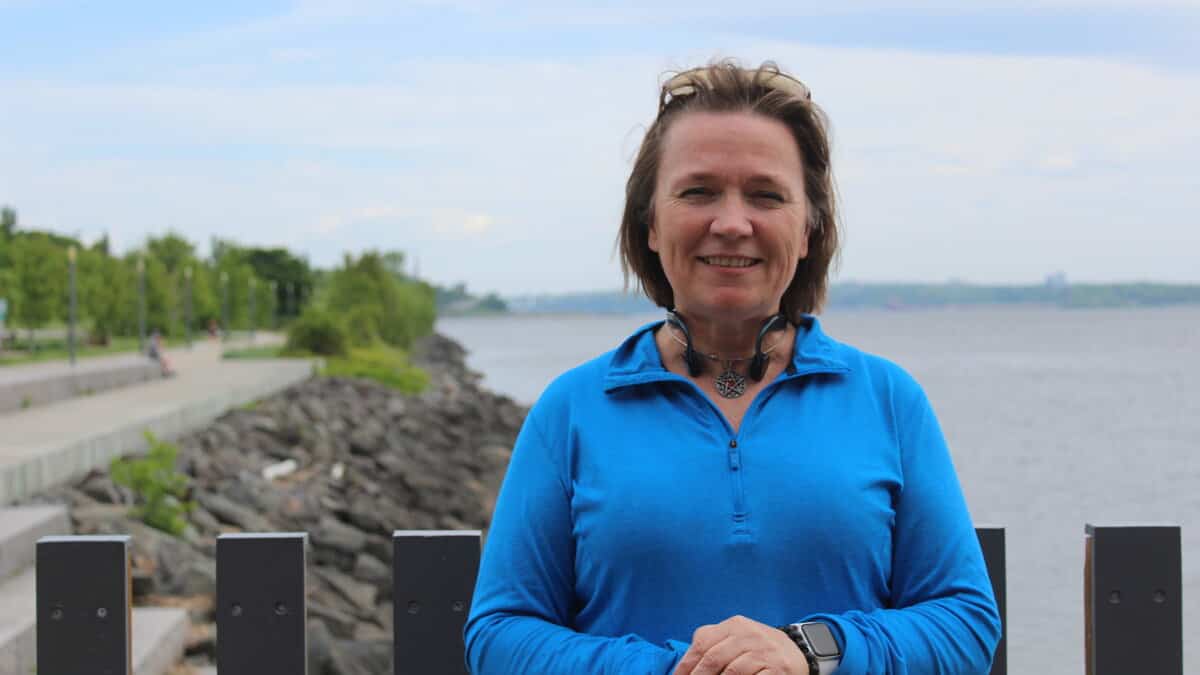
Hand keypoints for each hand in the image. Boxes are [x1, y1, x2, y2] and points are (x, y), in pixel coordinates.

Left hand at [673, 615, 808, 674]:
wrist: (799, 652)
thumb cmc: (759, 648)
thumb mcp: (737, 637)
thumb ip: (713, 643)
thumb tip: (685, 667)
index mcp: (735, 625)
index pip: (703, 642)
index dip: (686, 664)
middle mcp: (749, 634)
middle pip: (713, 658)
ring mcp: (765, 652)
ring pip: (731, 671)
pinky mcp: (779, 669)